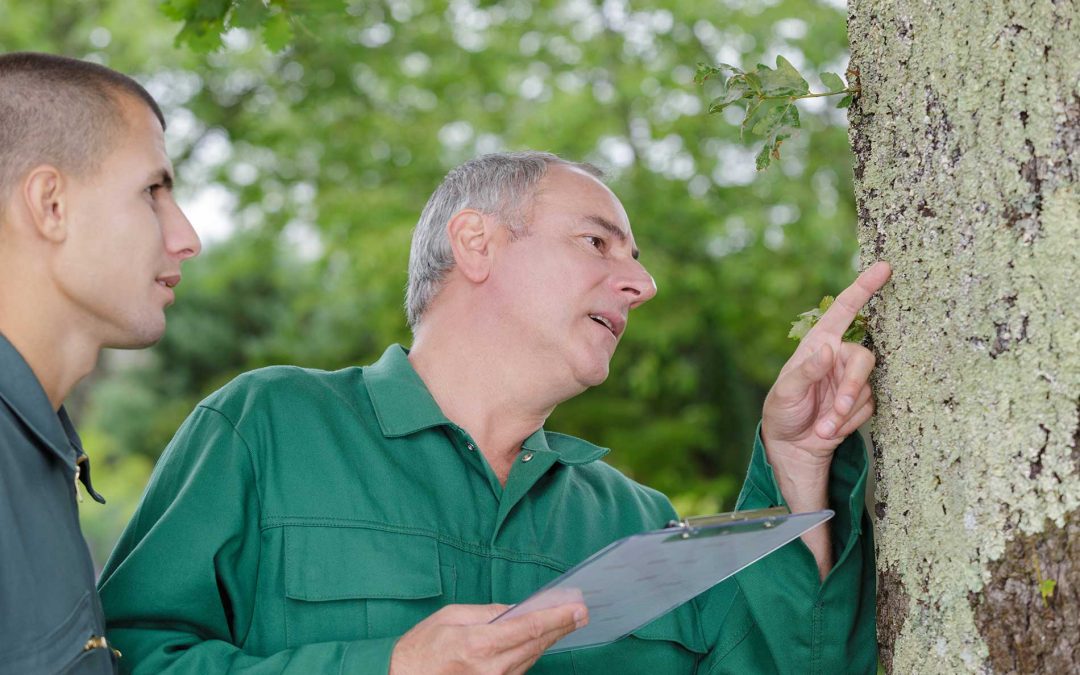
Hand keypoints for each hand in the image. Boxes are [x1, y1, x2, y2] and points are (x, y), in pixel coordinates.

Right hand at [389, 602, 587, 674]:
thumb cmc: (422, 647)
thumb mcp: (451, 617)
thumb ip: (486, 612)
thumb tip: (515, 608)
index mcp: (481, 644)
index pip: (530, 628)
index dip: (558, 617)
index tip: (577, 608)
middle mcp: (494, 668)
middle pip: (538, 644)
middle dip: (562, 627)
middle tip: (582, 613)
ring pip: (532, 657)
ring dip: (551, 639)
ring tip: (567, 621)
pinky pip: (521, 668)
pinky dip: (533, 652)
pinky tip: (542, 640)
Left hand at [762, 261, 891, 465]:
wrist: (792, 444)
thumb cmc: (782, 410)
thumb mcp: (786, 392)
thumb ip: (806, 371)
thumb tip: (828, 350)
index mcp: (818, 343)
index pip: (844, 310)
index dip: (863, 288)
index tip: (883, 267)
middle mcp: (838, 356)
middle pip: (863, 359)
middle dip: (852, 386)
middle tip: (838, 410)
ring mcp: (851, 378)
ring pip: (866, 387)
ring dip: (846, 412)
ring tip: (822, 427)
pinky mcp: (861, 400)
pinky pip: (869, 407)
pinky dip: (849, 421)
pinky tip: (829, 428)